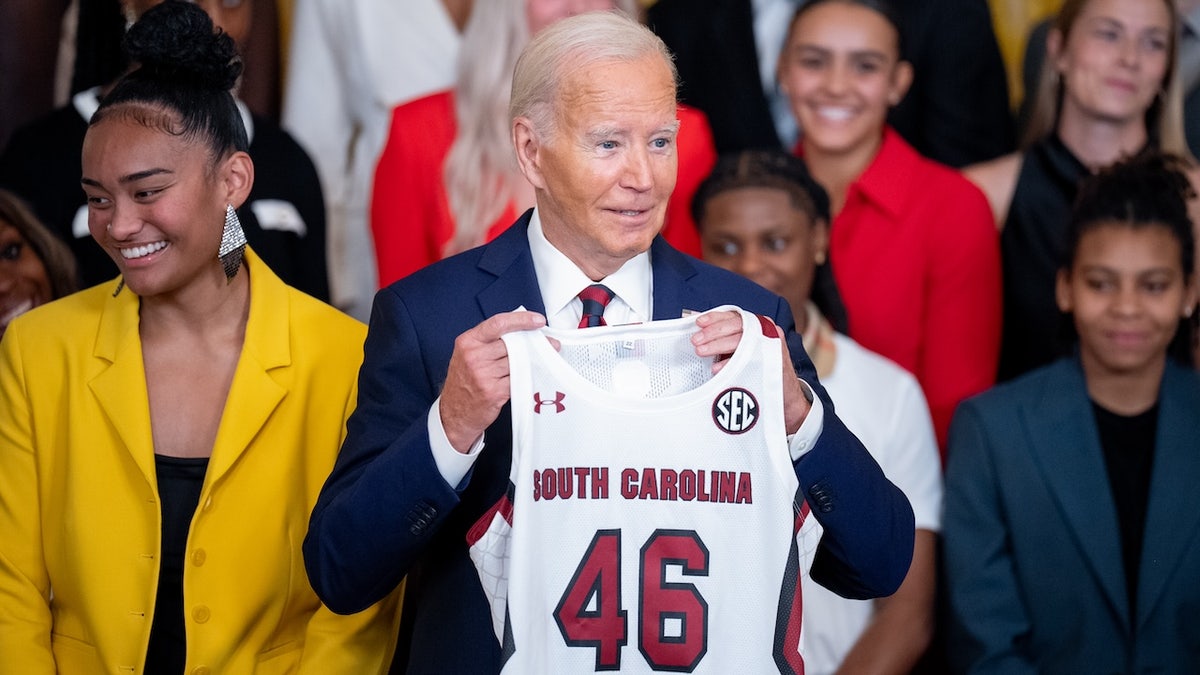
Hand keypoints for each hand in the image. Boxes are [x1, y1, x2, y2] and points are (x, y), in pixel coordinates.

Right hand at [440, 310, 546, 451]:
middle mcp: (474, 356)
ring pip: (519, 361)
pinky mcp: (494, 392)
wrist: (453, 414)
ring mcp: (483, 375)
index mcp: (468, 342)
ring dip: (534, 360)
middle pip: (513, 343)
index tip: (537, 320)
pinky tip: (534, 375)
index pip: (498, 324)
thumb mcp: (467, 355)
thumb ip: (489, 342)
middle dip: (534, 342)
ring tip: (543, 359)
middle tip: (549, 343)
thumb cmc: (463, 383)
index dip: (521, 320)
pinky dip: (529, 376)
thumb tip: (521, 332)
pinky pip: (519, 379)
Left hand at [693, 311, 810, 434]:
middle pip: (737, 324)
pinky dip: (730, 363)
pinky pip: (748, 358)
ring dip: (718, 345)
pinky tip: (717, 369)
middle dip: (713, 332)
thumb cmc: (758, 373)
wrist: (784, 398)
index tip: (698, 322)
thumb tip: (699, 332)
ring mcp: (771, 344)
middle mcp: (766, 331)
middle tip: (696, 341)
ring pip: (741, 338)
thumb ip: (725, 341)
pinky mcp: (773, 360)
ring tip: (701, 352)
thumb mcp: (742, 352)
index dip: (715, 317)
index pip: (735, 315)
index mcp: (757, 325)